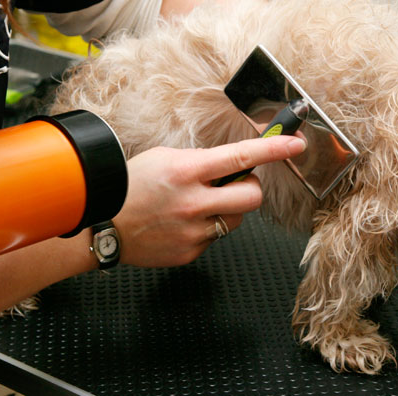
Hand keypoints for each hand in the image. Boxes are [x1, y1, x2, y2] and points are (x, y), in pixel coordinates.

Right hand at [111, 135, 305, 266]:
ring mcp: (193, 231)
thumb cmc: (130, 186)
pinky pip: (214, 237)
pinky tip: (181, 224)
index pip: (241, 156)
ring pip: (236, 220)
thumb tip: (233, 163)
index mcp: (187, 171)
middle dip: (250, 188)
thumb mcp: (164, 158)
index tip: (295, 144)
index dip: (274, 149)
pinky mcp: (190, 252)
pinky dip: (205, 229)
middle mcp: (194, 202)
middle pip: (252, 197)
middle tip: (233, 185)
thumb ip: (201, 161)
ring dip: (226, 210)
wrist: (101, 224)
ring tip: (195, 206)